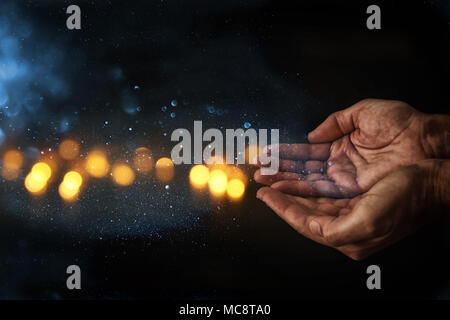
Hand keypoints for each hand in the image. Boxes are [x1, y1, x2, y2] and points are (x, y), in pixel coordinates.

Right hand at [255, 99, 448, 197]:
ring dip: (284, 182)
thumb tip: (312, 133)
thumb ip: (335, 122)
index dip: (285, 153)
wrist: (426, 141)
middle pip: (303, 170)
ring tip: (263, 180)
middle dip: (279, 170)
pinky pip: (321, 193)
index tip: (266, 153)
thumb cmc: (402, 124)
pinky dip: (300, 192)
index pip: (307, 152)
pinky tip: (282, 189)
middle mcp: (340, 166)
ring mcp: (345, 181)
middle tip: (257, 170)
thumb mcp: (363, 112)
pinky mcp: (352, 192)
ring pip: (307, 183)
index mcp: (341, 147)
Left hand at [256, 160, 448, 259]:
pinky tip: (298, 175)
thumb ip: (335, 231)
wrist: (432, 182)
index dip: (282, 209)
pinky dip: (308, 182)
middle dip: (283, 197)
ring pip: (311, 198)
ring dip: (292, 187)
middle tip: (264, 184)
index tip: (265, 195)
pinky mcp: (355, 196)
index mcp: (348, 236)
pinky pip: (323, 189)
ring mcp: (350, 209)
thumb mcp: (369, 221)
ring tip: (274, 177)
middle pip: (304, 210)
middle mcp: (346, 225)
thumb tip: (312, 227)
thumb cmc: (407, 200)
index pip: (305, 223)